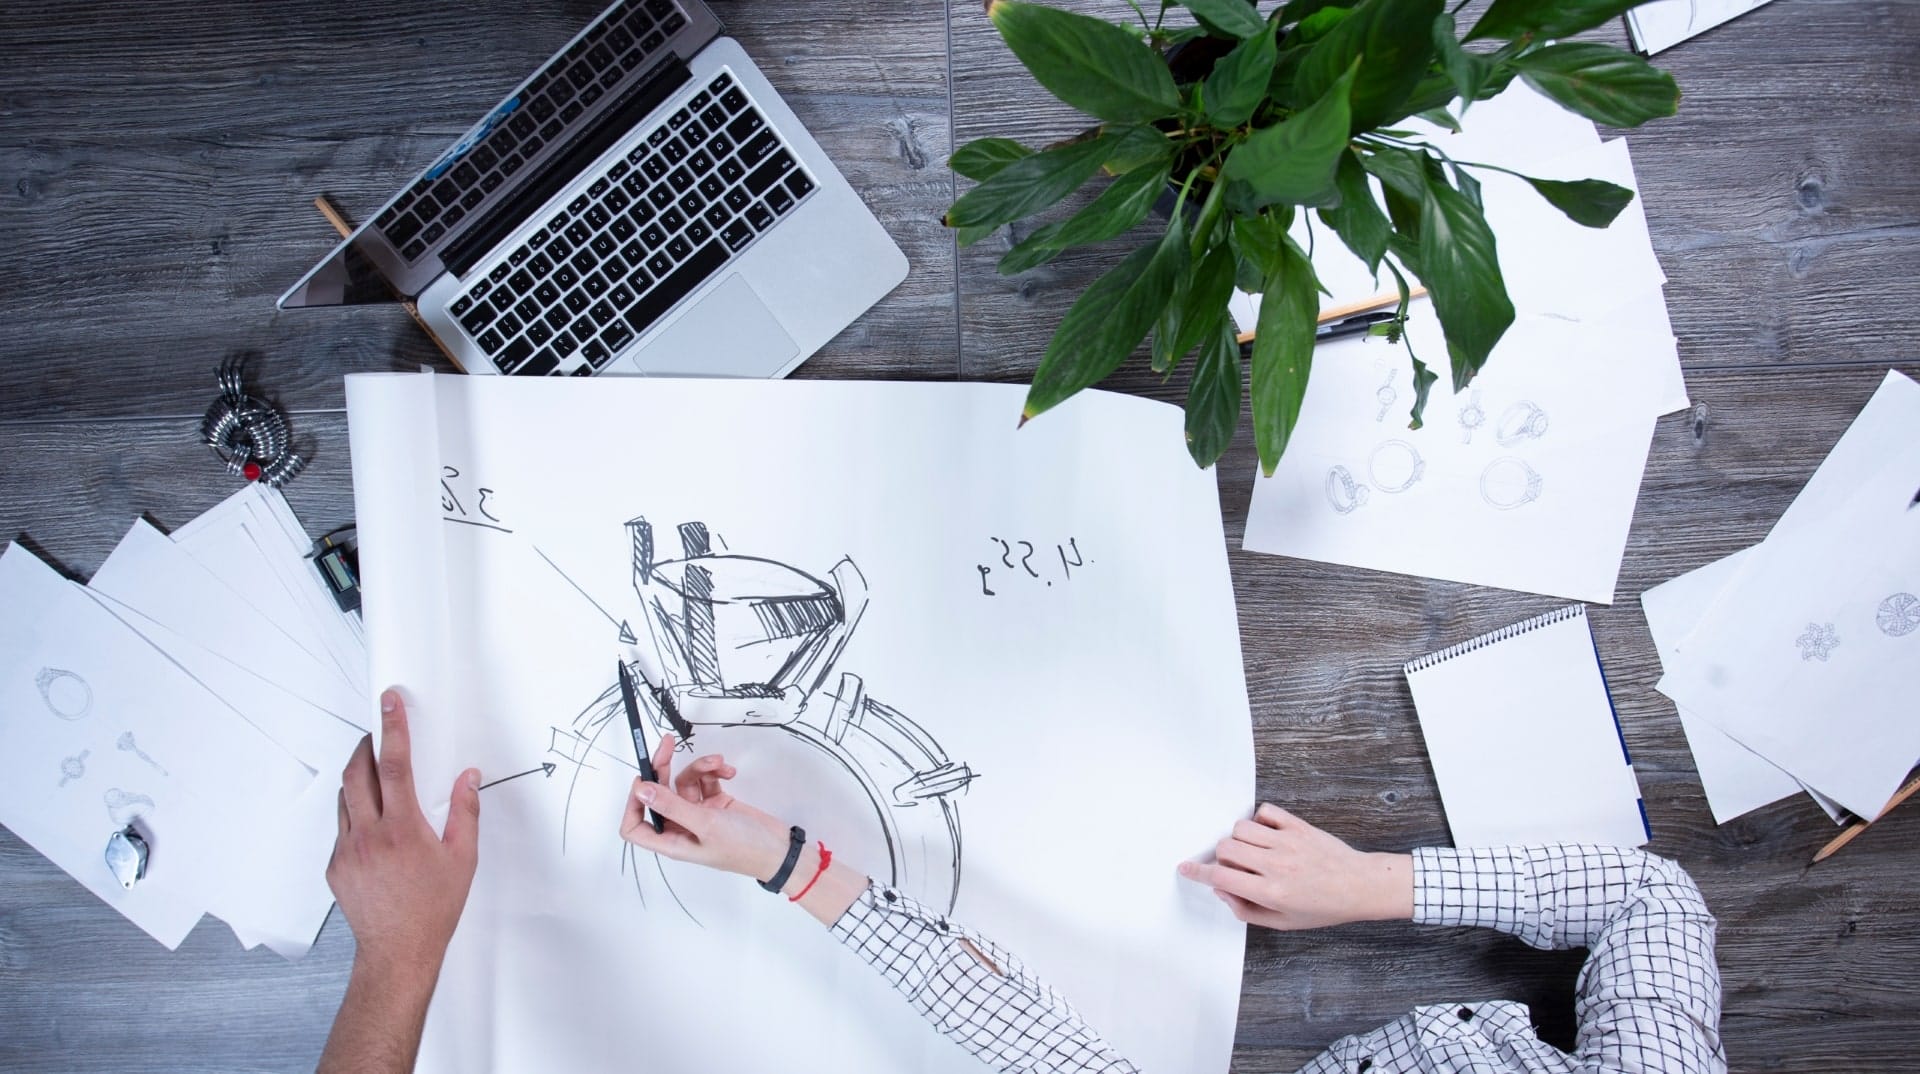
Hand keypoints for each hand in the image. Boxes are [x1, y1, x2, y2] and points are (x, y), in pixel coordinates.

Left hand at [327, 688, 480, 979]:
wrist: (398, 951)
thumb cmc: (433, 908)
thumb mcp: (462, 859)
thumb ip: (466, 813)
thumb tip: (468, 777)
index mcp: (403, 829)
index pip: (394, 765)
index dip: (392, 728)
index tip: (389, 702)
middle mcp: (368, 835)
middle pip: (357, 773)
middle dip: (366, 745)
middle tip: (377, 732)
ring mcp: (346, 851)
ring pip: (345, 798)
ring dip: (358, 778)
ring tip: (376, 774)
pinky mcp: (334, 866)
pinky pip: (341, 826)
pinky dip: (355, 812)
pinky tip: (373, 822)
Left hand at [619, 732, 792, 883]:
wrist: (779, 849)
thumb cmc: (744, 849)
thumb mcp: (705, 824)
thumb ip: (672, 806)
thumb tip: (642, 790)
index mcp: (672, 841)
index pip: (635, 826)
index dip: (633, 803)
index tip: (643, 778)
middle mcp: (681, 827)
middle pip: (659, 793)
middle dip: (664, 768)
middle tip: (669, 744)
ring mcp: (698, 814)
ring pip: (685, 782)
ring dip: (700, 768)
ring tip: (718, 764)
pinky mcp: (715, 804)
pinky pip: (705, 780)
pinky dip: (714, 772)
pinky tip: (728, 772)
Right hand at [1177, 804, 1412, 929]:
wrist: (1360, 886)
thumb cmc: (1324, 908)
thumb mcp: (1283, 921)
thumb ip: (1247, 910)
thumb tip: (1222, 890)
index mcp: (1270, 891)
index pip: (1221, 876)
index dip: (1197, 871)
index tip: (1186, 867)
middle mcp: (1276, 864)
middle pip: (1226, 847)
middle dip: (1221, 857)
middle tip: (1236, 867)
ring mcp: (1287, 842)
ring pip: (1241, 828)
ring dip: (1239, 840)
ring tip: (1254, 852)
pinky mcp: (1298, 826)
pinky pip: (1265, 812)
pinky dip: (1259, 820)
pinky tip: (1267, 835)